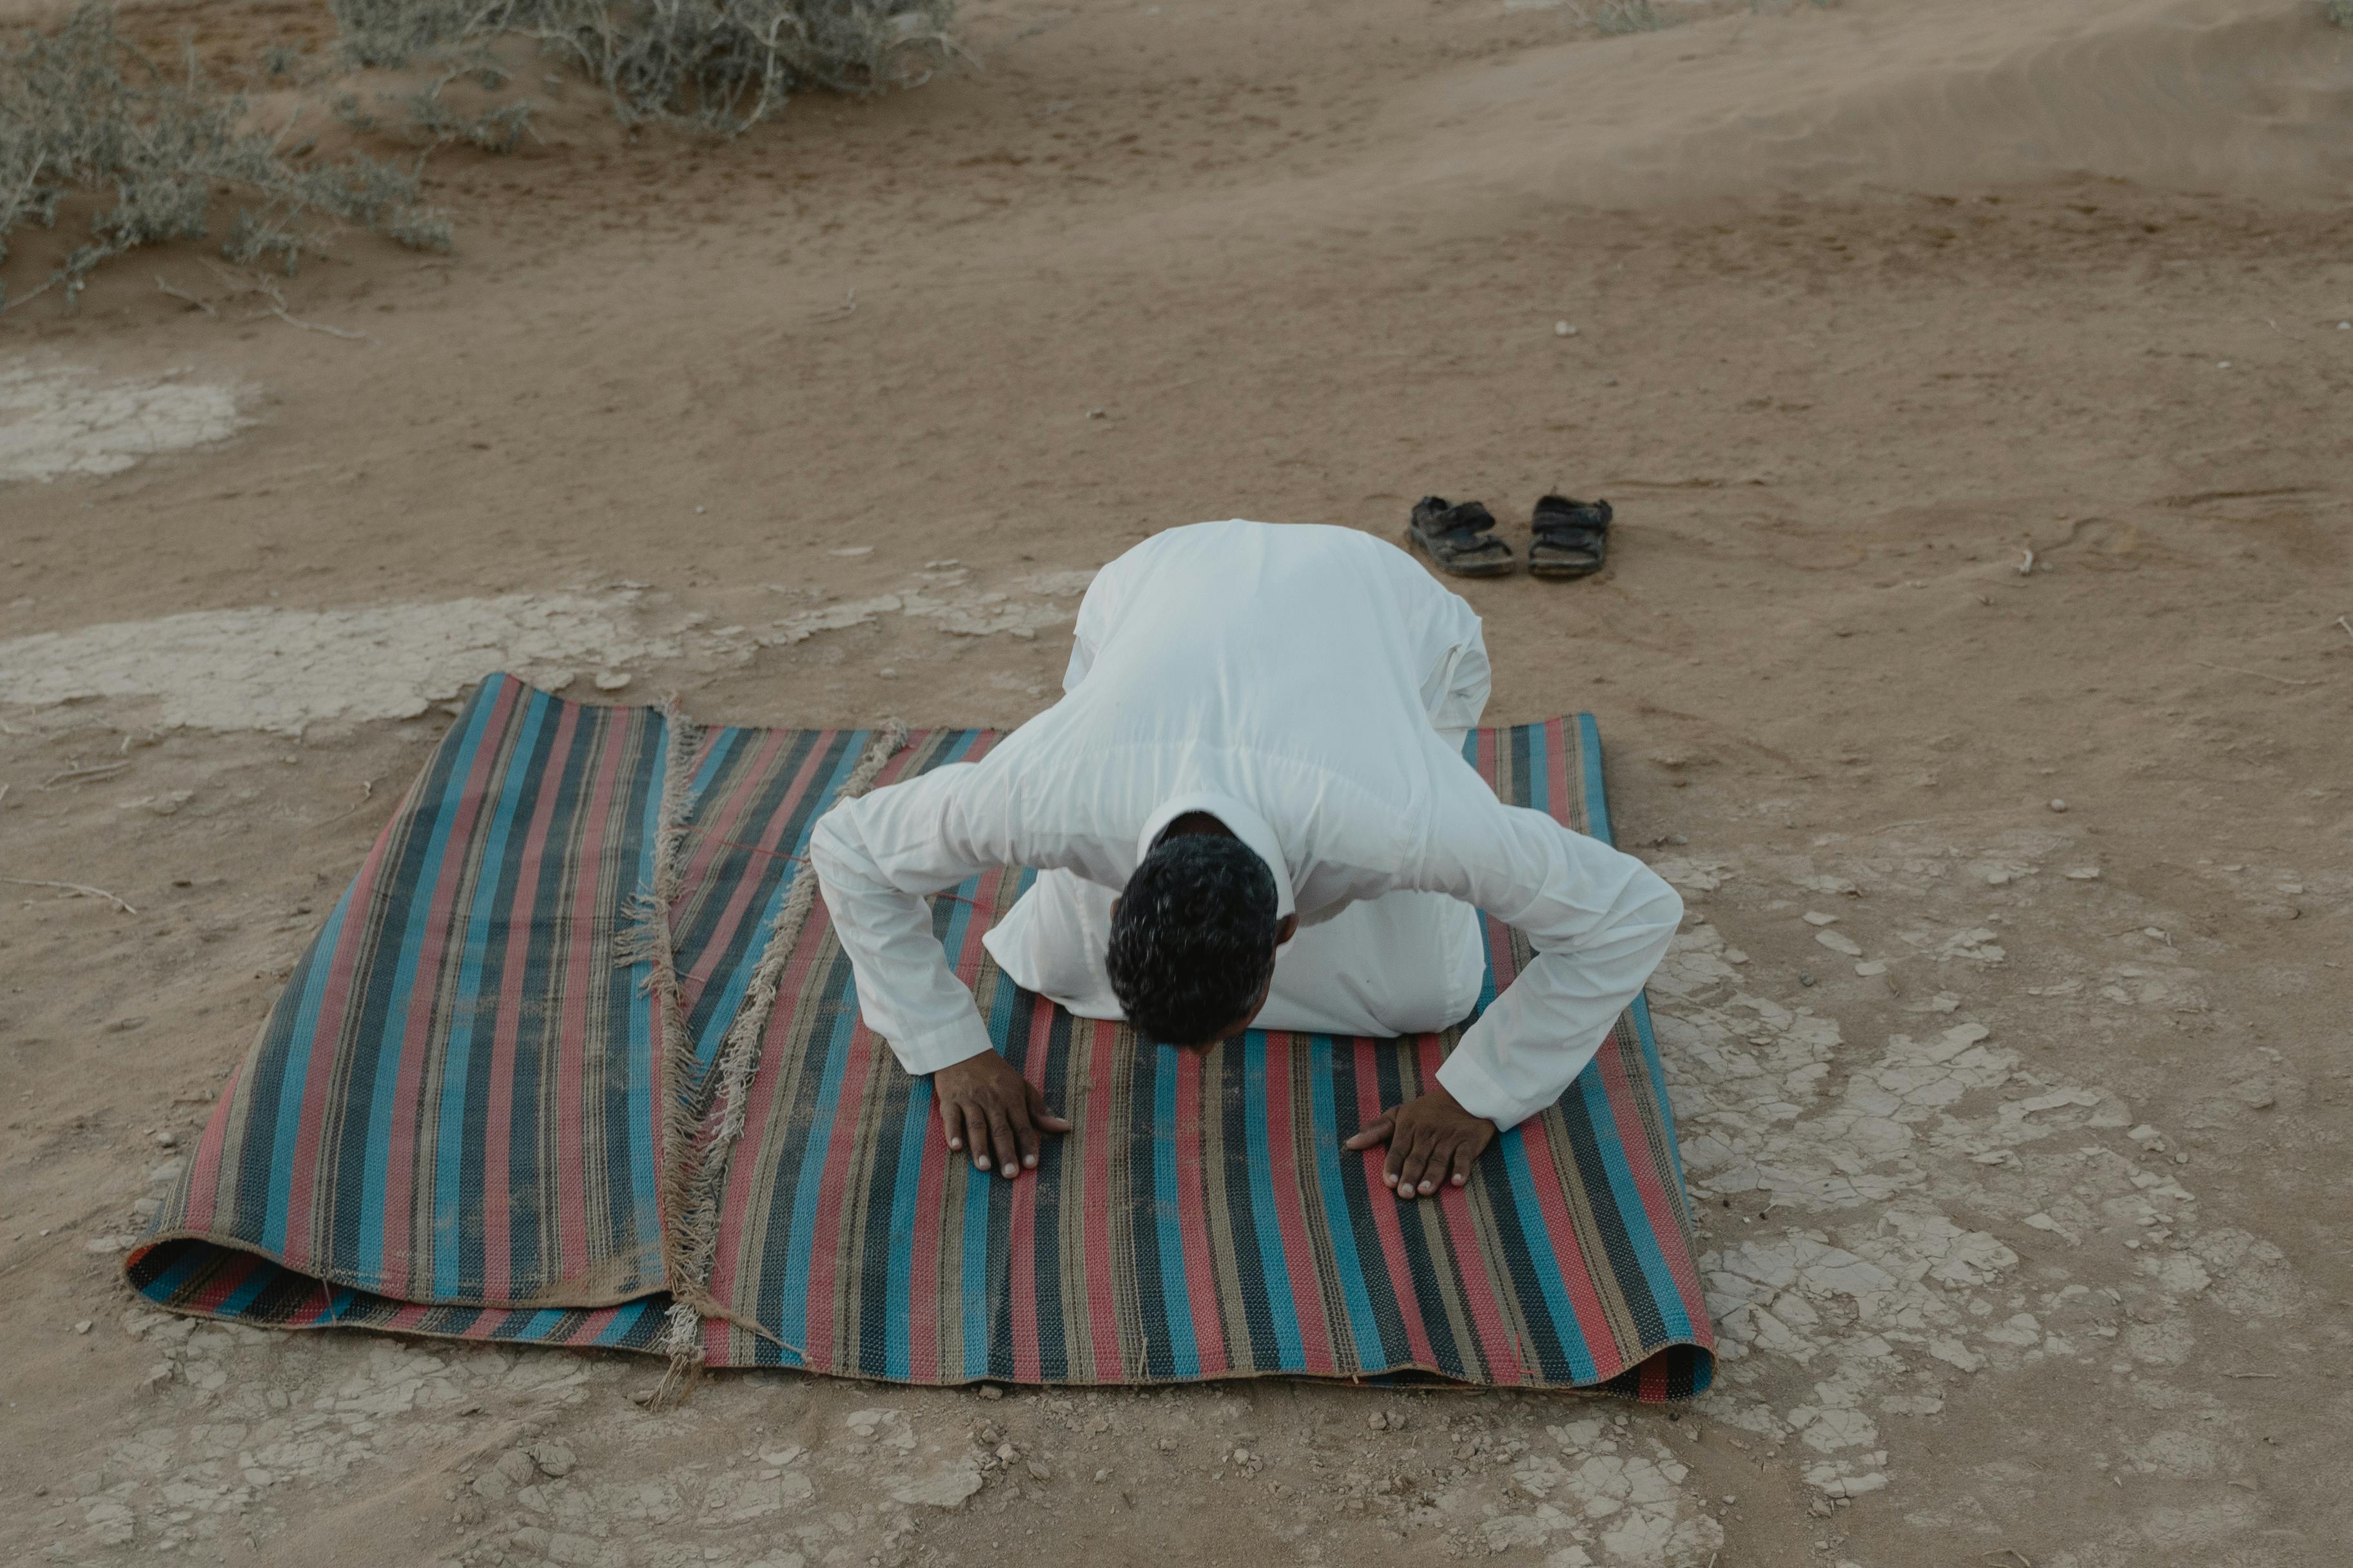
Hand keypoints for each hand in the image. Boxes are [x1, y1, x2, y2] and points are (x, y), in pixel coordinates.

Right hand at [933, 1051, 1071, 1178]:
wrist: (964, 1050)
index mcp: (1011, 1097)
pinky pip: (951, 1117)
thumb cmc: (996, 1073)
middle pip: (1000, 1129)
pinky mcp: (950, 1100)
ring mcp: (970, 1100)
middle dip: (1006, 1152)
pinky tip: (955, 1147)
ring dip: (980, 1146)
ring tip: (984, 1167)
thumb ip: (1039, 1110)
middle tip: (1010, 1174)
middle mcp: (992, 1100)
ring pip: (976, 1125)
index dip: (1027, 1145)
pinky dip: (952, 1131)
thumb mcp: (1021, 1086)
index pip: (1022, 1125)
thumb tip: (1065, 1127)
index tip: (1031, 1164)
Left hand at [1343, 1082, 1495, 1201]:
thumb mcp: (1400, 1113)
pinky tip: (1457, 1182)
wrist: (1465, 1095)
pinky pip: (1464, 1157)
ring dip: (1432, 1176)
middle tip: (1405, 1193)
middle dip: (1410, 1175)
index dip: (1393, 1165)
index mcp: (1409, 1127)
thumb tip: (1350, 1143)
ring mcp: (1449, 1139)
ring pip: (1439, 1160)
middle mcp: (1428, 1134)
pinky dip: (1461, 1169)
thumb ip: (1376, 1129)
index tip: (1388, 1181)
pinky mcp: (1469, 1142)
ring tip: (1425, 1191)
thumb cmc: (1428, 1109)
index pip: (1398, 1149)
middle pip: (1417, 1158)